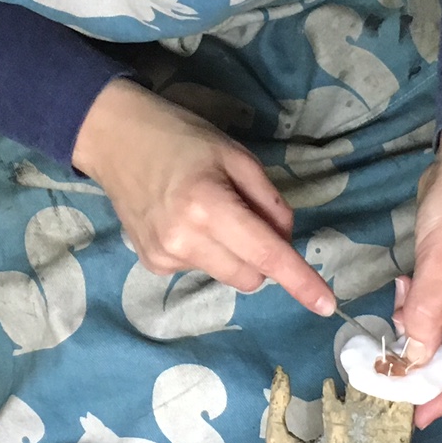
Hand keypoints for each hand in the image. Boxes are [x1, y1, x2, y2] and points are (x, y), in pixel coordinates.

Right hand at [72, 79, 335, 312]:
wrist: (115, 138)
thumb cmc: (182, 138)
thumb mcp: (236, 155)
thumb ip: (269, 201)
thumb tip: (285, 240)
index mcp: (210, 206)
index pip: (266, 254)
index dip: (300, 280)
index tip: (326, 305)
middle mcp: (185, 239)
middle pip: (251, 276)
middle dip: (262, 256)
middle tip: (246, 214)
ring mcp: (164, 256)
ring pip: (227, 276)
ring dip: (233, 253)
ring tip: (207, 211)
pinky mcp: (152, 263)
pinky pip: (200, 269)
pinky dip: (206, 252)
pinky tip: (184, 220)